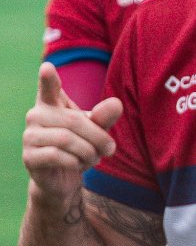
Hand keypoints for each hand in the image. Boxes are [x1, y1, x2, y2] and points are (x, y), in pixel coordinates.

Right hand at [23, 63, 121, 205]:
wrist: (64, 178)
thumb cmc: (81, 146)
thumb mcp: (97, 130)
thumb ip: (105, 117)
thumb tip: (116, 103)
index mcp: (52, 103)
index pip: (49, 88)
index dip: (48, 79)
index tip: (47, 67)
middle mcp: (36, 116)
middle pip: (74, 121)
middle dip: (98, 137)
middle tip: (110, 149)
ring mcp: (29, 136)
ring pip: (67, 140)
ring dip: (89, 152)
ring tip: (93, 158)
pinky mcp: (29, 157)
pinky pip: (58, 156)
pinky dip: (76, 162)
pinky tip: (78, 165)